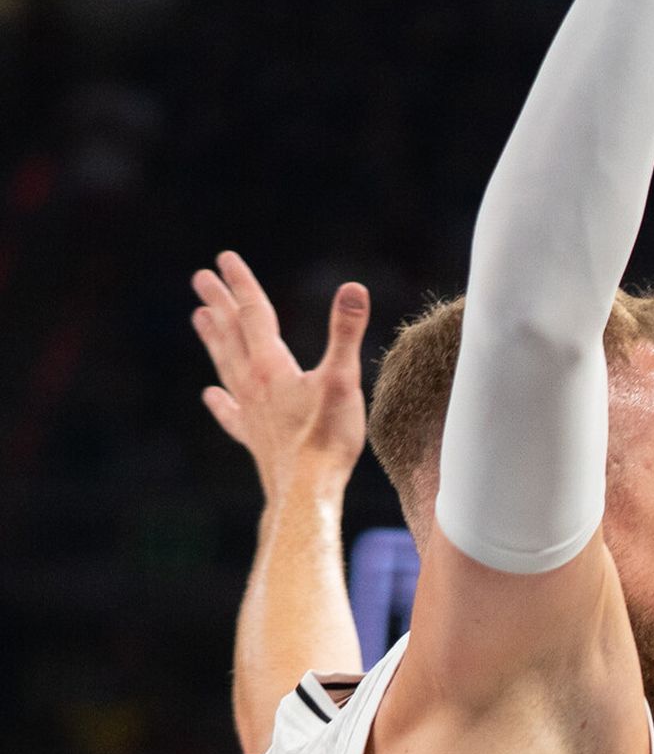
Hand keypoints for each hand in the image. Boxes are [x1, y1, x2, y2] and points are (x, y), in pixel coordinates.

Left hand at [191, 250, 369, 506]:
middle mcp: (253, 385)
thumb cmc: (326, 439)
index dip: (240, 283)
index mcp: (271, 365)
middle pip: (231, 335)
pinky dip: (220, 402)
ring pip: (226, 366)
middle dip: (218, 304)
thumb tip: (354, 287)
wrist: (306, 495)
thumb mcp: (342, 380)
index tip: (224, 258)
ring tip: (199, 319)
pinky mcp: (254, 440)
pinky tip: (211, 396)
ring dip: (213, 341)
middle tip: (201, 279)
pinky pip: (231, 414)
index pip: (253, 313)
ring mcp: (250, 413)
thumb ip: (346, 333)